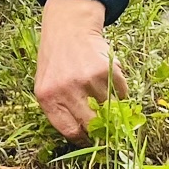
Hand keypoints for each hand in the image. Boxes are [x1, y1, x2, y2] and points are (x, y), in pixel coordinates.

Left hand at [35, 0, 124, 139]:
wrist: (67, 29)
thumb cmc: (56, 61)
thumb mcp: (47, 85)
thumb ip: (61, 110)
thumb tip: (86, 138)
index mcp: (47, 97)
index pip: (70, 131)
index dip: (85, 139)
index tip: (92, 140)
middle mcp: (65, 90)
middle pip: (92, 124)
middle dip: (102, 128)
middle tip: (106, 124)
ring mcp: (86, 79)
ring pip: (109, 108)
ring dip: (110, 103)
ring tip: (99, 88)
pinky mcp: (106, 70)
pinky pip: (121, 92)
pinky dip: (119, 90)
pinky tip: (107, 78)